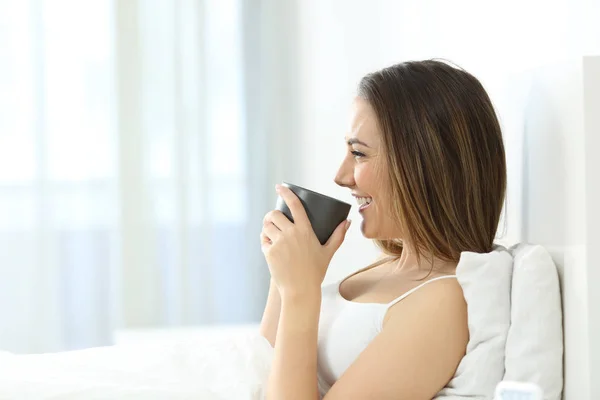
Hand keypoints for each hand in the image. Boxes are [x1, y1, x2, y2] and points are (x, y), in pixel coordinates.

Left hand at [260, 184, 350, 298]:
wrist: (300, 290)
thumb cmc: (315, 272)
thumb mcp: (328, 252)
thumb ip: (338, 236)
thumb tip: (347, 222)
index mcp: (305, 230)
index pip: (295, 205)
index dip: (286, 193)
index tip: (279, 187)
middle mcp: (291, 234)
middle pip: (275, 214)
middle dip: (272, 215)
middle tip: (274, 220)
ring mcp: (279, 242)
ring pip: (267, 225)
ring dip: (267, 227)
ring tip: (271, 232)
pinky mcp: (269, 252)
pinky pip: (263, 240)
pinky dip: (265, 241)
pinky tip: (270, 246)